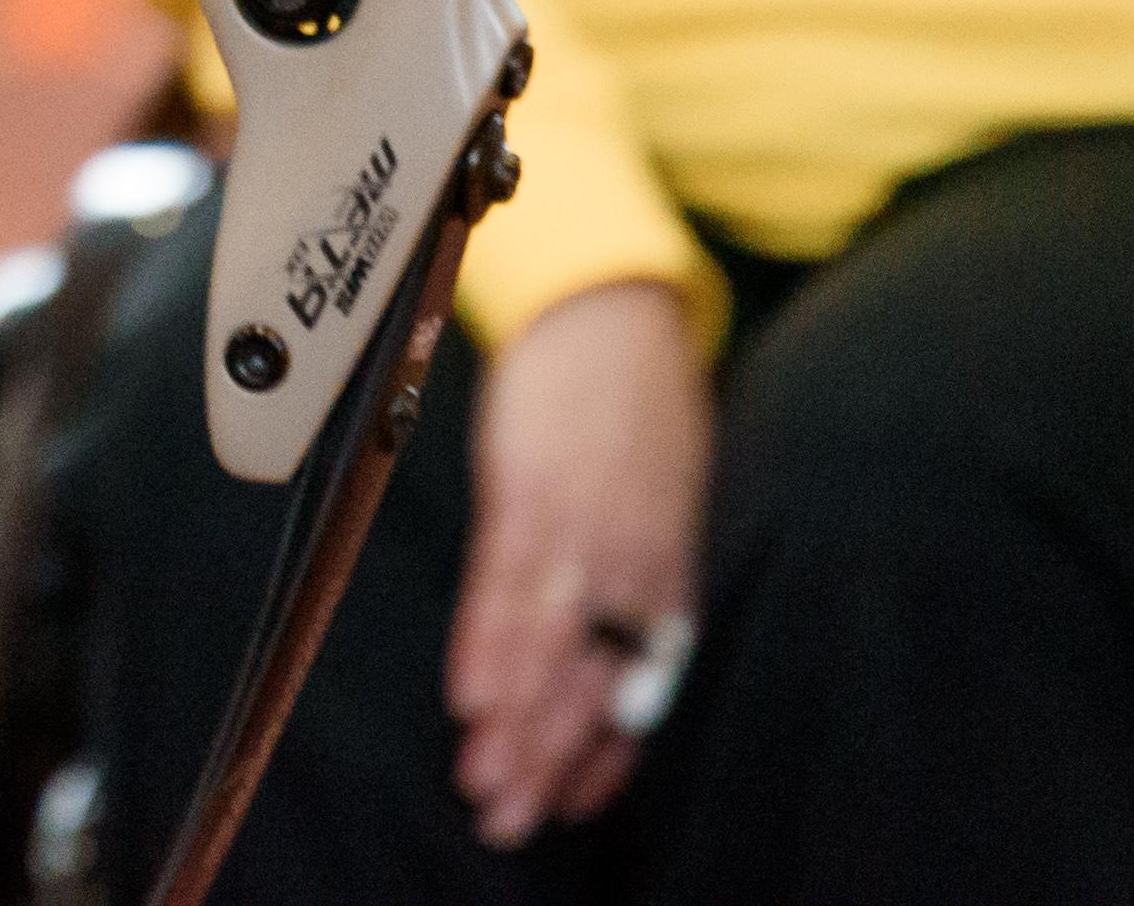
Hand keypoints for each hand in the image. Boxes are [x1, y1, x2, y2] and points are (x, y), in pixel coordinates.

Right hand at [446, 277, 709, 848]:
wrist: (613, 314)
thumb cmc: (632, 412)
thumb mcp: (660, 500)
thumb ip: (639, 577)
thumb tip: (614, 651)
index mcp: (661, 575)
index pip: (639, 688)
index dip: (606, 753)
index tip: (571, 805)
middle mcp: (629, 567)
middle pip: (589, 682)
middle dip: (548, 759)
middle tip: (510, 820)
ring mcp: (581, 531)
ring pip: (549, 649)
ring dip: (516, 724)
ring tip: (485, 784)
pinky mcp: (530, 489)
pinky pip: (507, 582)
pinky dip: (488, 642)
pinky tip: (471, 695)